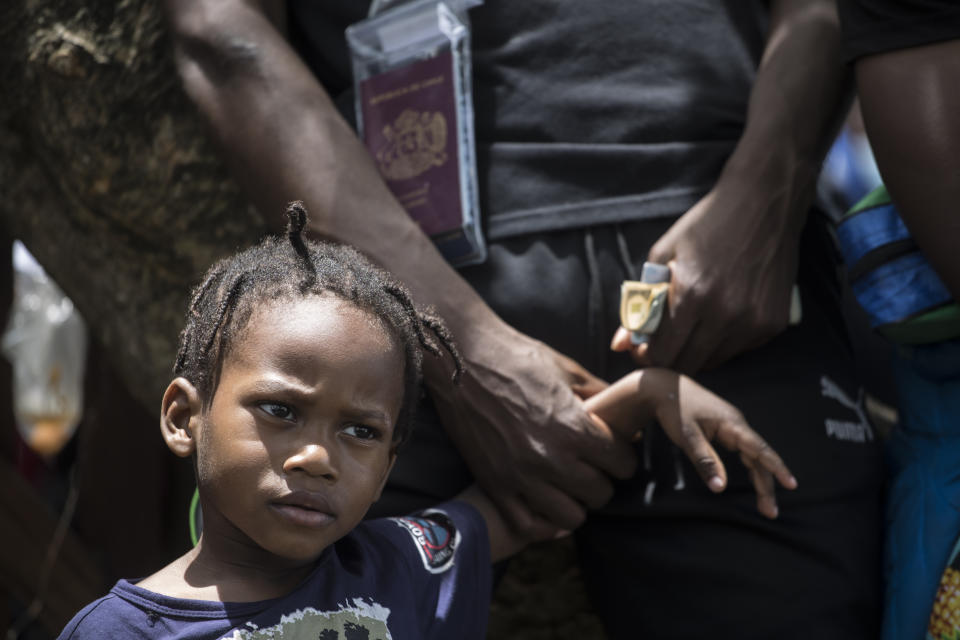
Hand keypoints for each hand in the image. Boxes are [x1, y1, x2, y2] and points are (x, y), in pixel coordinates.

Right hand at [425, 325, 636, 538]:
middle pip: (600, 493)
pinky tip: (546, 503)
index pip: (622, 463)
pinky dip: (543, 522)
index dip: (623, 456)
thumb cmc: (516, 357)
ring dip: (575, 502)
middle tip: (593, 465)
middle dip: (603, 478)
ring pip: (570, 517)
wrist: (460, 358)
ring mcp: (520, 476)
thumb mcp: (567, 370)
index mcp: (573, 427)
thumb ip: (602, 396)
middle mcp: (549, 457)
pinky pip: (528, 525)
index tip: (615, 449)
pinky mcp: (494, 484)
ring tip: (569, 485)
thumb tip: (631, 420)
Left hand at [584, 368, 796, 518]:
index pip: (760, 449)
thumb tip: (720, 488)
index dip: (776, 467)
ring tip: (764, 504)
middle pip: (759, 457)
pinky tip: (755, 481)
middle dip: (766, 484)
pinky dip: (751, 467)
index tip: (791, 484)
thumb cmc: (674, 409)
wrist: (663, 387)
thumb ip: (705, 461)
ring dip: (760, 478)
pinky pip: (744, 451)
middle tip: (770, 512)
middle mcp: (737, 424)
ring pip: (753, 456)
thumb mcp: (687, 436)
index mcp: (732, 424)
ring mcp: (732, 426)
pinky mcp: (725, 429)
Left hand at [612, 177, 803, 372]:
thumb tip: (619, 344)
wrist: (764, 202)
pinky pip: (739, 350)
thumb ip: (640, 304)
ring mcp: (753, 322)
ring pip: (713, 362)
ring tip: (693, 324)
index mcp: (692, 295)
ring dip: (696, 351)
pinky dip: (724, 342)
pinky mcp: (772, 324)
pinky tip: (722, 315)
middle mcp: (725, 314)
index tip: (642, 347)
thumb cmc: (707, 225)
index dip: (645, 357)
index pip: (661, 355)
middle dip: (667, 360)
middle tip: (662, 342)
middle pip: (686, 367)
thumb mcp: (663, 256)